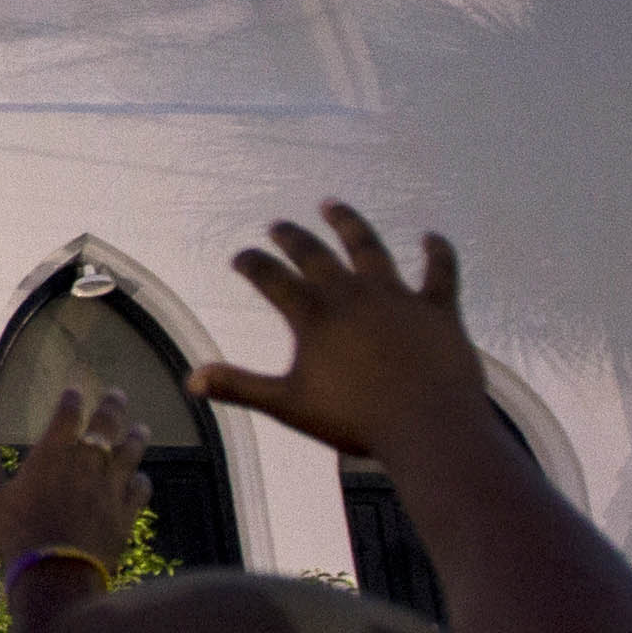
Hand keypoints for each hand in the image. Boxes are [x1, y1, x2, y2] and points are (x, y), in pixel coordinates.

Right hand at [0, 383, 147, 631]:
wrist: (54, 573)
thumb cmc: (17, 534)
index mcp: (51, 454)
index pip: (67, 415)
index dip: (71, 400)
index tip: (74, 391)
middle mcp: (86, 463)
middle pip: (106, 425)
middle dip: (112, 406)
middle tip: (118, 394)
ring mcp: (110, 486)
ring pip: (130, 453)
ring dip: (136, 438)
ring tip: (141, 429)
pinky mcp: (125, 511)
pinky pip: (140, 489)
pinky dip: (141, 480)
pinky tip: (140, 478)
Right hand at [189, 203, 493, 465]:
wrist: (427, 426)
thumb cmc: (355, 420)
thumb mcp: (289, 405)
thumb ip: (241, 387)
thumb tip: (191, 380)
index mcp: (315, 317)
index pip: (272, 279)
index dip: (253, 264)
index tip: (241, 256)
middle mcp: (352, 295)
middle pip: (315, 255)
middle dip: (293, 237)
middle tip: (278, 225)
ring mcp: (397, 297)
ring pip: (369, 248)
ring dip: (348, 224)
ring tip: (332, 206)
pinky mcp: (437, 308)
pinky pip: (440, 271)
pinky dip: (437, 252)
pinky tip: (431, 237)